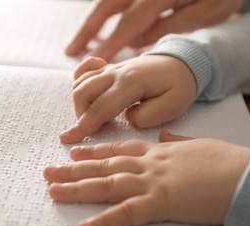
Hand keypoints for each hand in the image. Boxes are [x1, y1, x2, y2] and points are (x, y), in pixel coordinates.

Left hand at [44, 131, 249, 225]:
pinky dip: (103, 222)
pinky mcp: (160, 203)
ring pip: (106, 184)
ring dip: (77, 189)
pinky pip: (126, 214)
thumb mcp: (196, 145)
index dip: (92, 151)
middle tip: (48, 170)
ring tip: (53, 190)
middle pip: (102, 166)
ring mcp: (151, 182)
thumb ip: (177, 141)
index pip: (116, 149)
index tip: (73, 152)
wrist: (243, 173)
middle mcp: (147, 164)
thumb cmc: (223, 160)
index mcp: (155, 151)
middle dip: (73, 169)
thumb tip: (166, 137)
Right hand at [59, 55, 195, 143]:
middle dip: (81, 116)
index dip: (83, 126)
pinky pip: (85, 69)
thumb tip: (126, 118)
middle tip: (93, 130)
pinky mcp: (109, 67)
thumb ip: (146, 117)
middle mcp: (116, 72)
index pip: (100, 107)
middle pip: (83, 93)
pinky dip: (79, 81)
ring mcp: (111, 68)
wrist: (181, 63)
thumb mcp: (172, 107)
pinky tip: (87, 92)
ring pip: (80, 83)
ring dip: (80, 104)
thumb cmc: (178, 87)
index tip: (68, 139)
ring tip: (95, 117)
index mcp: (131, 83)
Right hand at [65, 0, 243, 60]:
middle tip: (69, 50)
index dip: (111, 44)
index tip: (96, 63)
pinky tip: (97, 27)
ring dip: (90, 22)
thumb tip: (137, 42)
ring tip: (77, 42)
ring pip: (107, 1)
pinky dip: (103, 13)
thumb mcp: (208, 10)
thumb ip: (172, 26)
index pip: (129, 24)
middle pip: (107, 7)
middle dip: (87, 30)